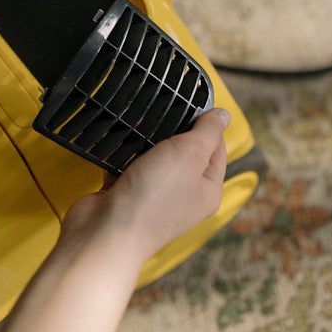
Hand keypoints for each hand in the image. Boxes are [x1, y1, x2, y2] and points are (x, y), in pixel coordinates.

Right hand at [0, 108, 228, 331]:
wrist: (107, 230)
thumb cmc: (155, 195)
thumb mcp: (189, 154)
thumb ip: (207, 132)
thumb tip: (224, 114)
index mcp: (207, 190)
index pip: (216, 149)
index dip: (207, 124)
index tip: (192, 101)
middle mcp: (183, 196)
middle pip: (183, 153)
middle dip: (172, 131)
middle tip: (162, 107)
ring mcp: (152, 197)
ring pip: (152, 159)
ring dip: (144, 142)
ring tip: (138, 119)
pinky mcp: (123, 195)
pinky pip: (126, 167)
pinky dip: (120, 154)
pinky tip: (116, 139)